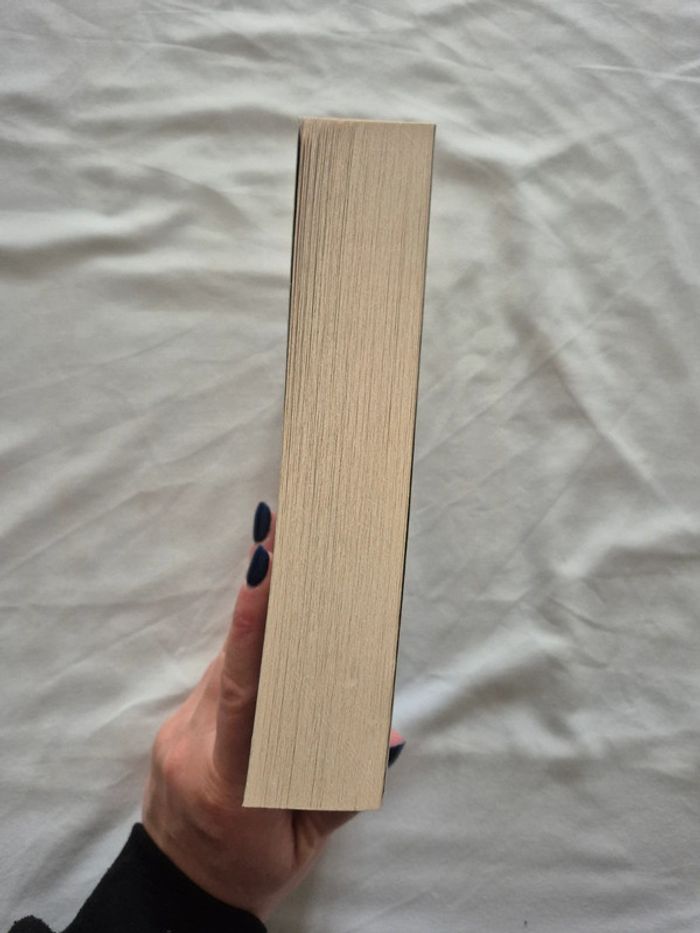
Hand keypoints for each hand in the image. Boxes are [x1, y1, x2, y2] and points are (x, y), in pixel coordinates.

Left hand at [141, 503, 405, 921]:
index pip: (245, 691)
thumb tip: (388, 735)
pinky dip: (244, 653)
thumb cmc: (248, 874)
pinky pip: (213, 679)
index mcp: (233, 783)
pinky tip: (266, 626)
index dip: (254, 623)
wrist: (174, 897)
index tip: (263, 565)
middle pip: (234, 660)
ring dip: (257, 624)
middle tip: (282, 533)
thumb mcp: (305, 846)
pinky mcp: (170, 727)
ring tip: (284, 564)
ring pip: (223, 664)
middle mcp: (195, 747)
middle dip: (260, 598)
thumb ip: (343, 791)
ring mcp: (176, 734)